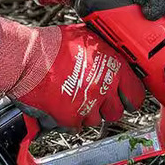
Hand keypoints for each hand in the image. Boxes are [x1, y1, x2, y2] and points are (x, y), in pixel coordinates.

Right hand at [0, 14, 144, 130]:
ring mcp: (89, 104)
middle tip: (97, 100)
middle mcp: (105, 88)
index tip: (125, 98)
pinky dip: (70, 119)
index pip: (136, 94)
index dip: (130, 97)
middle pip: (117, 112)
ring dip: (88, 113)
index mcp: (114, 68)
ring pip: (96, 120)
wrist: (27, 58)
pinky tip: (63, 104)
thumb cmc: (54, 46)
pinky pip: (77, 126)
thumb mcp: (88, 38)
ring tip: (75, 98)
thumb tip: (114, 55)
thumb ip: (106, 51)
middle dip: (108, 107)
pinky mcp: (71, 117)